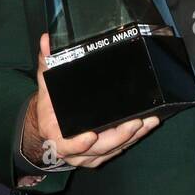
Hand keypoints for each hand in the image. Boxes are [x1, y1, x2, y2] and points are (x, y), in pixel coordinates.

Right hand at [20, 32, 159, 170]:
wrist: (49, 122)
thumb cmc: (49, 104)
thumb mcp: (45, 82)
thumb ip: (47, 61)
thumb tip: (46, 40)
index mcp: (55, 134)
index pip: (65, 144)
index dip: (78, 144)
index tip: (91, 135)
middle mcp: (71, 149)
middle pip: (97, 148)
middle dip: (119, 136)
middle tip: (136, 122)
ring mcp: (85, 155)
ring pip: (111, 149)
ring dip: (131, 137)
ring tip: (149, 122)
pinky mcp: (98, 155)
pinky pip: (116, 150)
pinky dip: (131, 140)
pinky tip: (145, 128)